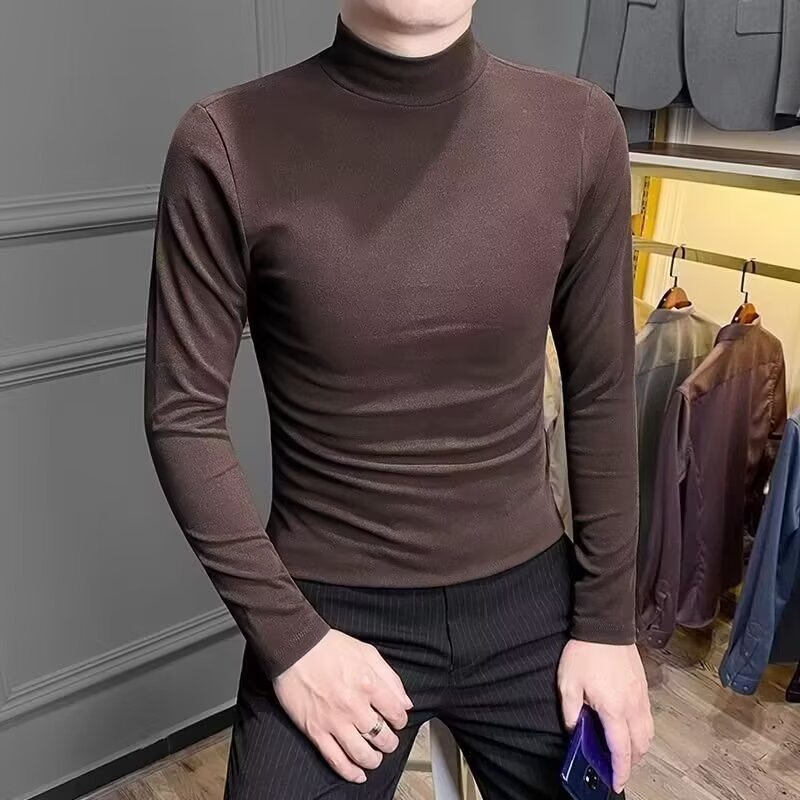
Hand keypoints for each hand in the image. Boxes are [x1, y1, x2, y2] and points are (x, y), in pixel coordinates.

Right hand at [273, 629, 413, 783]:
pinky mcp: (316, 731)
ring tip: (375, 757)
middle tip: (388, 741)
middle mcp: (354, 706)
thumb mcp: (367, 652)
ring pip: (362, 754)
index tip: (397, 720)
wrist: (295, 649)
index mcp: (369, 684)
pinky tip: (358, 774)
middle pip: (382, 737)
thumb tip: (405, 703)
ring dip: (374, 760)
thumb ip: (390, 678)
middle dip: (390, 743)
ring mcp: (334, 721)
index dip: (400, 720)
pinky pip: (336, 760)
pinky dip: (350, 772)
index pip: (396, 714)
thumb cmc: (330, 647)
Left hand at [557, 640, 653, 793]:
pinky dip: (643, 731)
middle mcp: (632, 707)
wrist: (605, 625)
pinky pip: (648, 718)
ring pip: (648, 733)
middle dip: (631, 763)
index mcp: (613, 709)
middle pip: (640, 746)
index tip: (616, 782)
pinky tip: (630, 728)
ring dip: (639, 748)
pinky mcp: (644, 687)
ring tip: (625, 752)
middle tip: (618, 768)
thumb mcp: (568, 683)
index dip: (620, 770)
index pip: (620, 749)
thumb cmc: (585, 652)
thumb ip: (571, 712)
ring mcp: (641, 697)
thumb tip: (575, 730)